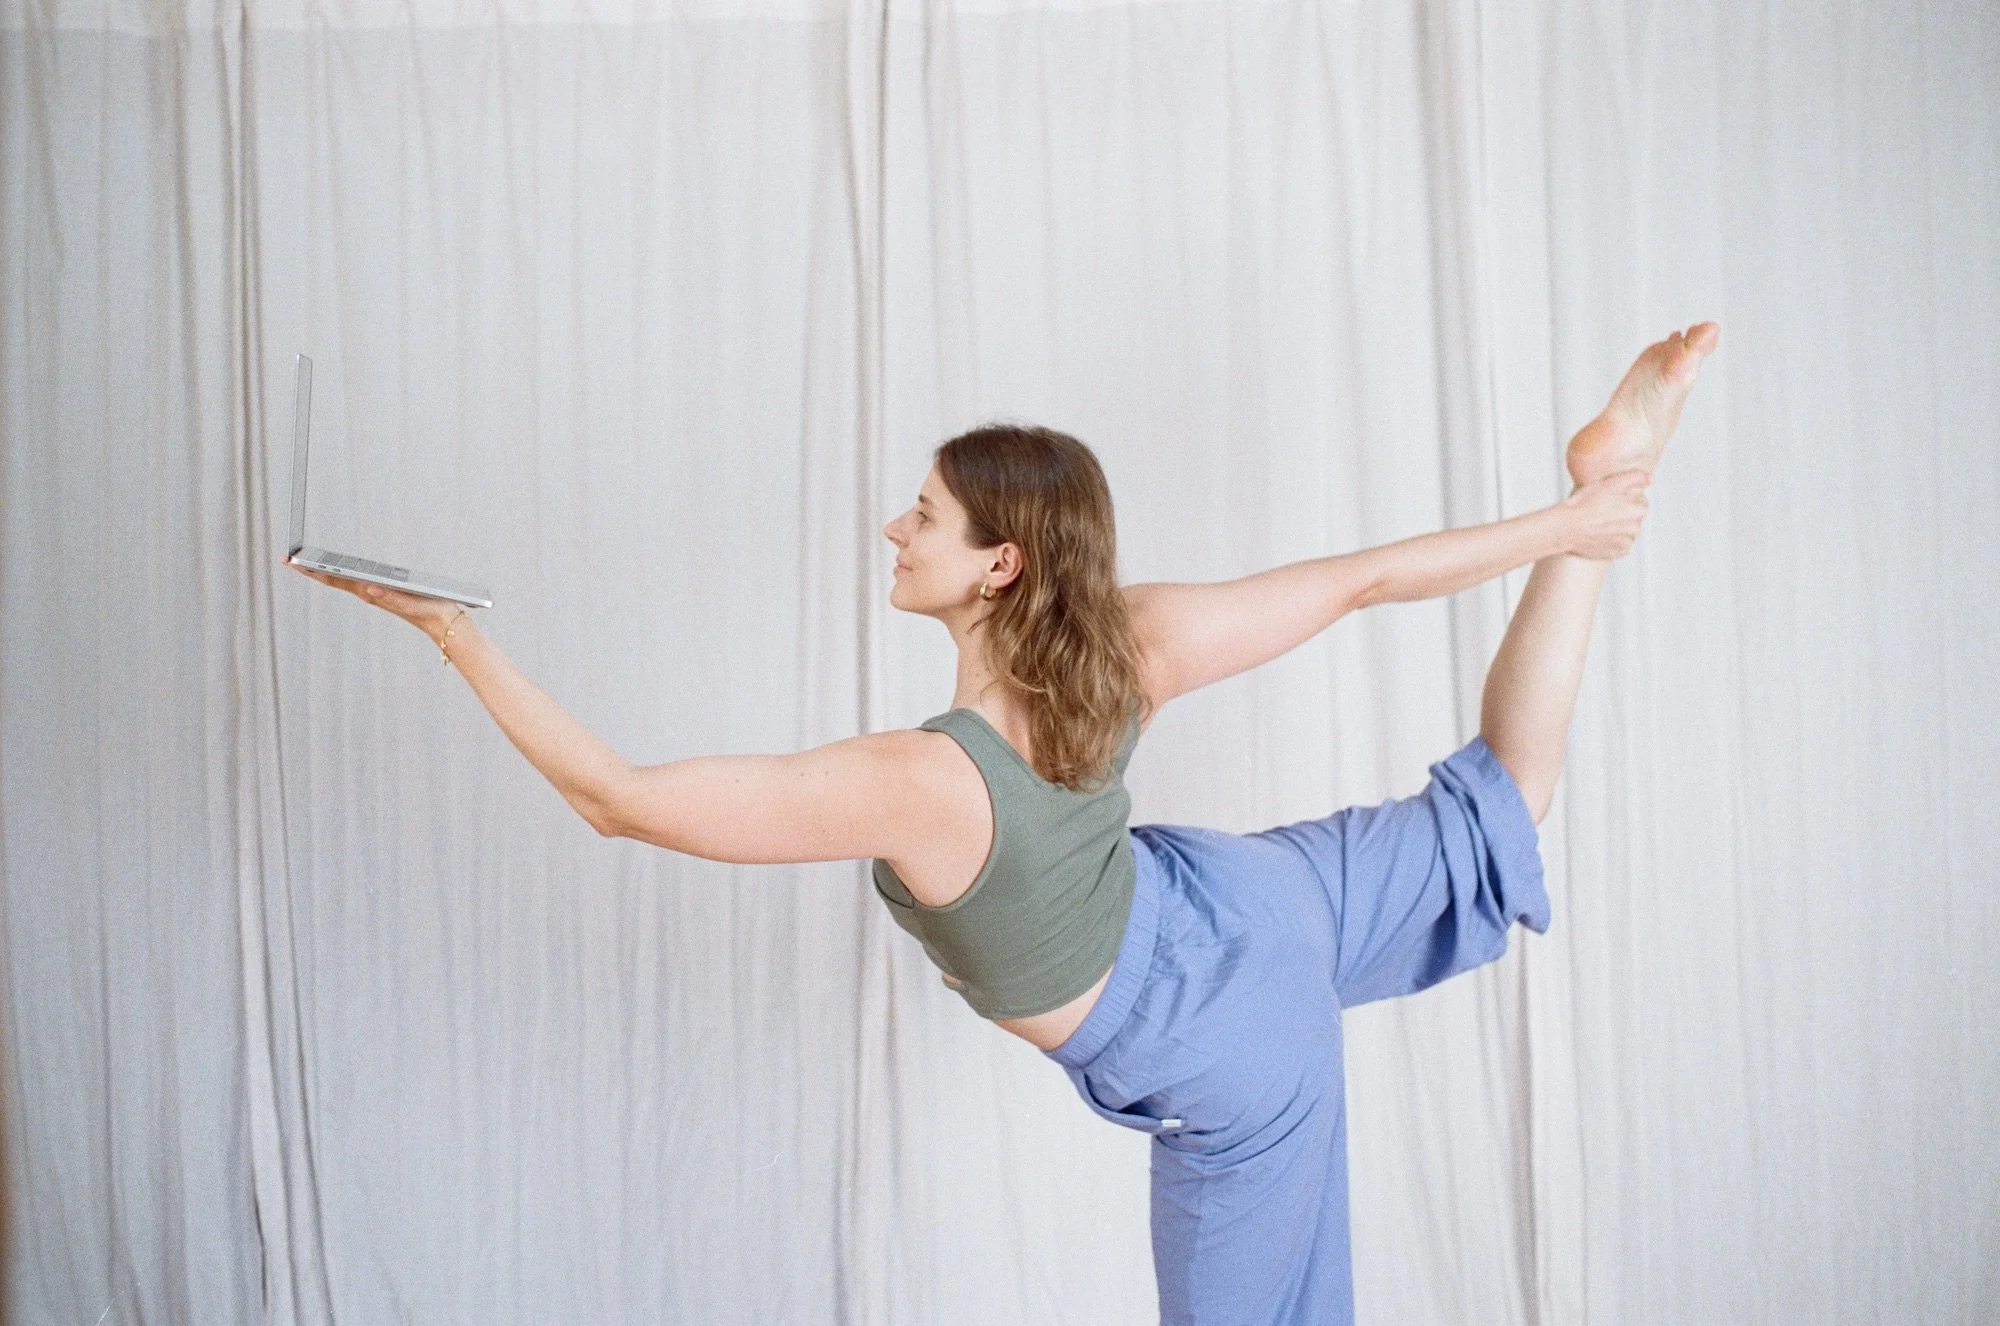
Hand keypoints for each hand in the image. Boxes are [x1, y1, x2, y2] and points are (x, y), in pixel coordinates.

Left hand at [286, 558, 465, 643]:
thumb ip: (391, 598)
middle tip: (288, 558)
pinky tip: (338, 570)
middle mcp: (368, 593)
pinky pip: (356, 580)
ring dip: (324, 571)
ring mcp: (375, 593)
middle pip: (333, 579)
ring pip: (343, 580)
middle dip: (311, 569)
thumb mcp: (411, 603)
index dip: (312, 571)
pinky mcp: (384, 591)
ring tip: (307, 562)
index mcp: (370, 594)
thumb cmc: (428, 611)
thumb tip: (368, 589)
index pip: (335, 580)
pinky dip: (342, 574)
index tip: (292, 562)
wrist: (443, 622)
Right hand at [1559, 469, 1650, 559]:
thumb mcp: (1610, 482)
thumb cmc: (1584, 505)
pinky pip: (1618, 545)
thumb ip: (1635, 478)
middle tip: (1602, 509)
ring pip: (1626, 530)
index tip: (1610, 497)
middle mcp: (1636, 528)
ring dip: (1617, 526)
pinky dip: (1611, 540)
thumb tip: (1650, 479)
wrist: (1566, 528)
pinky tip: (1598, 534)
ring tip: (1598, 522)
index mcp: (1640, 509)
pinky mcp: (1615, 553)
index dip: (1624, 496)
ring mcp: (1626, 542)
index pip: (1640, 499)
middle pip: (1633, 516)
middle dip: (1622, 512)